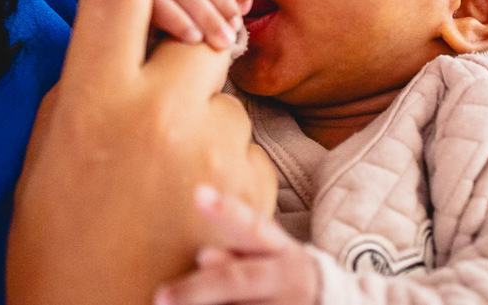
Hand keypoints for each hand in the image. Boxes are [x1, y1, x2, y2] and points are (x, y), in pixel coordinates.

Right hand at [8, 0, 276, 304]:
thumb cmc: (58, 246)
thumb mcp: (45, 155)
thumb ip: (84, 85)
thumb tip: (125, 35)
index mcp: (93, 98)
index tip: (136, 8)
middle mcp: (160, 112)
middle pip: (199, 31)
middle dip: (185, 54)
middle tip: (161, 97)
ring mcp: (215, 150)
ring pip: (228, 99)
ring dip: (206, 121)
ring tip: (168, 177)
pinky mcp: (255, 189)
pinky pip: (248, 148)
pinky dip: (228, 167)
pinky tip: (194, 206)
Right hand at [153, 0, 253, 49]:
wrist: (151, 55)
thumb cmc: (192, 34)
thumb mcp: (215, 18)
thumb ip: (230, 7)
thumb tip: (242, 8)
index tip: (246, 9)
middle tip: (234, 31)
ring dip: (206, 14)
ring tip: (221, 42)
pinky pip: (157, 2)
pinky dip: (179, 20)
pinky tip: (194, 39)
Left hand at [155, 185, 319, 304]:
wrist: (326, 301)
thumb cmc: (276, 272)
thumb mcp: (264, 252)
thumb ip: (235, 250)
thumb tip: (203, 257)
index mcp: (277, 247)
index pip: (252, 225)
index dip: (226, 211)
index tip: (198, 193)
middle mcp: (285, 276)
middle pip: (240, 279)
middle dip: (199, 290)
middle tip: (161, 296)